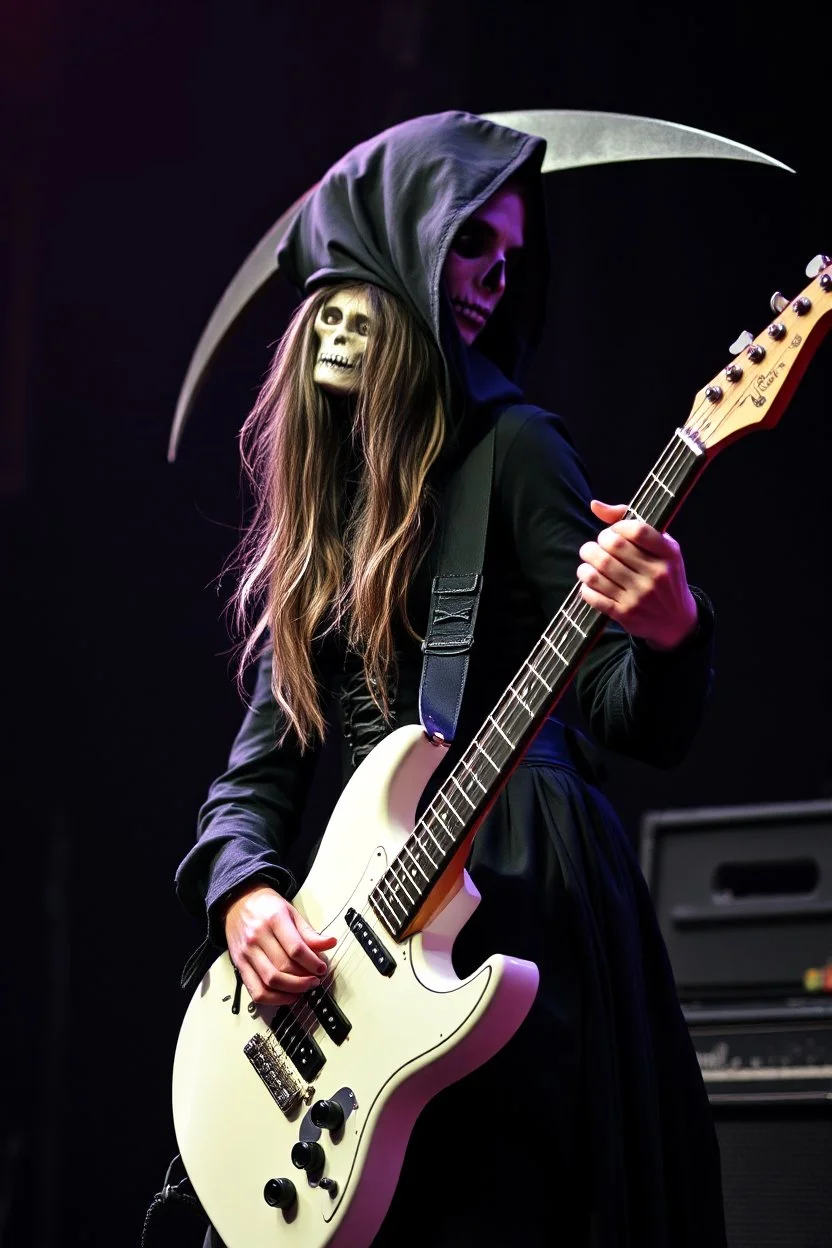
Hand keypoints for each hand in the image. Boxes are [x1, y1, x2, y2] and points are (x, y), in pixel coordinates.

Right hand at [223, 884, 337, 1006]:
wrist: (237, 902)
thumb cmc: (266, 906)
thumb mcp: (291, 911)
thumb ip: (309, 932)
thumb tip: (330, 943)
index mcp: (274, 919)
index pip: (296, 948)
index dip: (313, 962)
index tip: (322, 968)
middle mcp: (258, 937)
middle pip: (284, 966)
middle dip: (305, 978)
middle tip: (316, 979)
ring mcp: (247, 953)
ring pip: (271, 981)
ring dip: (293, 990)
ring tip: (305, 987)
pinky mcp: (239, 965)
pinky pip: (256, 990)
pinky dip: (274, 999)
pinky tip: (287, 995)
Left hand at [576, 500, 697, 650]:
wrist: (676, 620)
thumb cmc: (663, 575)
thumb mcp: (661, 548)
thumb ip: (631, 522)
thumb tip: (594, 505)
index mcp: (669, 553)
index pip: (636, 529)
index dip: (617, 526)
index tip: (614, 532)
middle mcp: (656, 575)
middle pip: (612, 547)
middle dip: (596, 544)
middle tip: (595, 547)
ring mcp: (640, 596)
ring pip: (597, 571)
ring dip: (585, 564)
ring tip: (588, 563)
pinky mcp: (625, 614)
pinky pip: (593, 595)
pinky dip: (585, 585)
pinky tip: (590, 582)